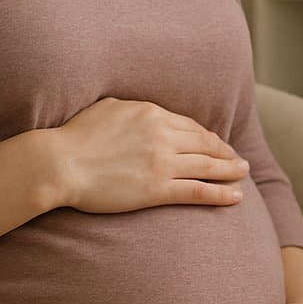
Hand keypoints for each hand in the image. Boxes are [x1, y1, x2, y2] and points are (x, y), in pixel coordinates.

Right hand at [48, 98, 247, 213]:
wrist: (59, 163)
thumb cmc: (75, 136)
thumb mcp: (108, 107)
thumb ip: (132, 109)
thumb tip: (142, 111)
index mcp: (152, 113)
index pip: (190, 125)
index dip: (208, 136)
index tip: (217, 143)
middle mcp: (163, 135)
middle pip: (206, 143)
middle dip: (226, 151)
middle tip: (238, 159)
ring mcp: (162, 162)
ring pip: (208, 166)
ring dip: (230, 170)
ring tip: (243, 173)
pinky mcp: (157, 189)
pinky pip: (197, 191)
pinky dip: (220, 193)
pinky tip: (236, 196)